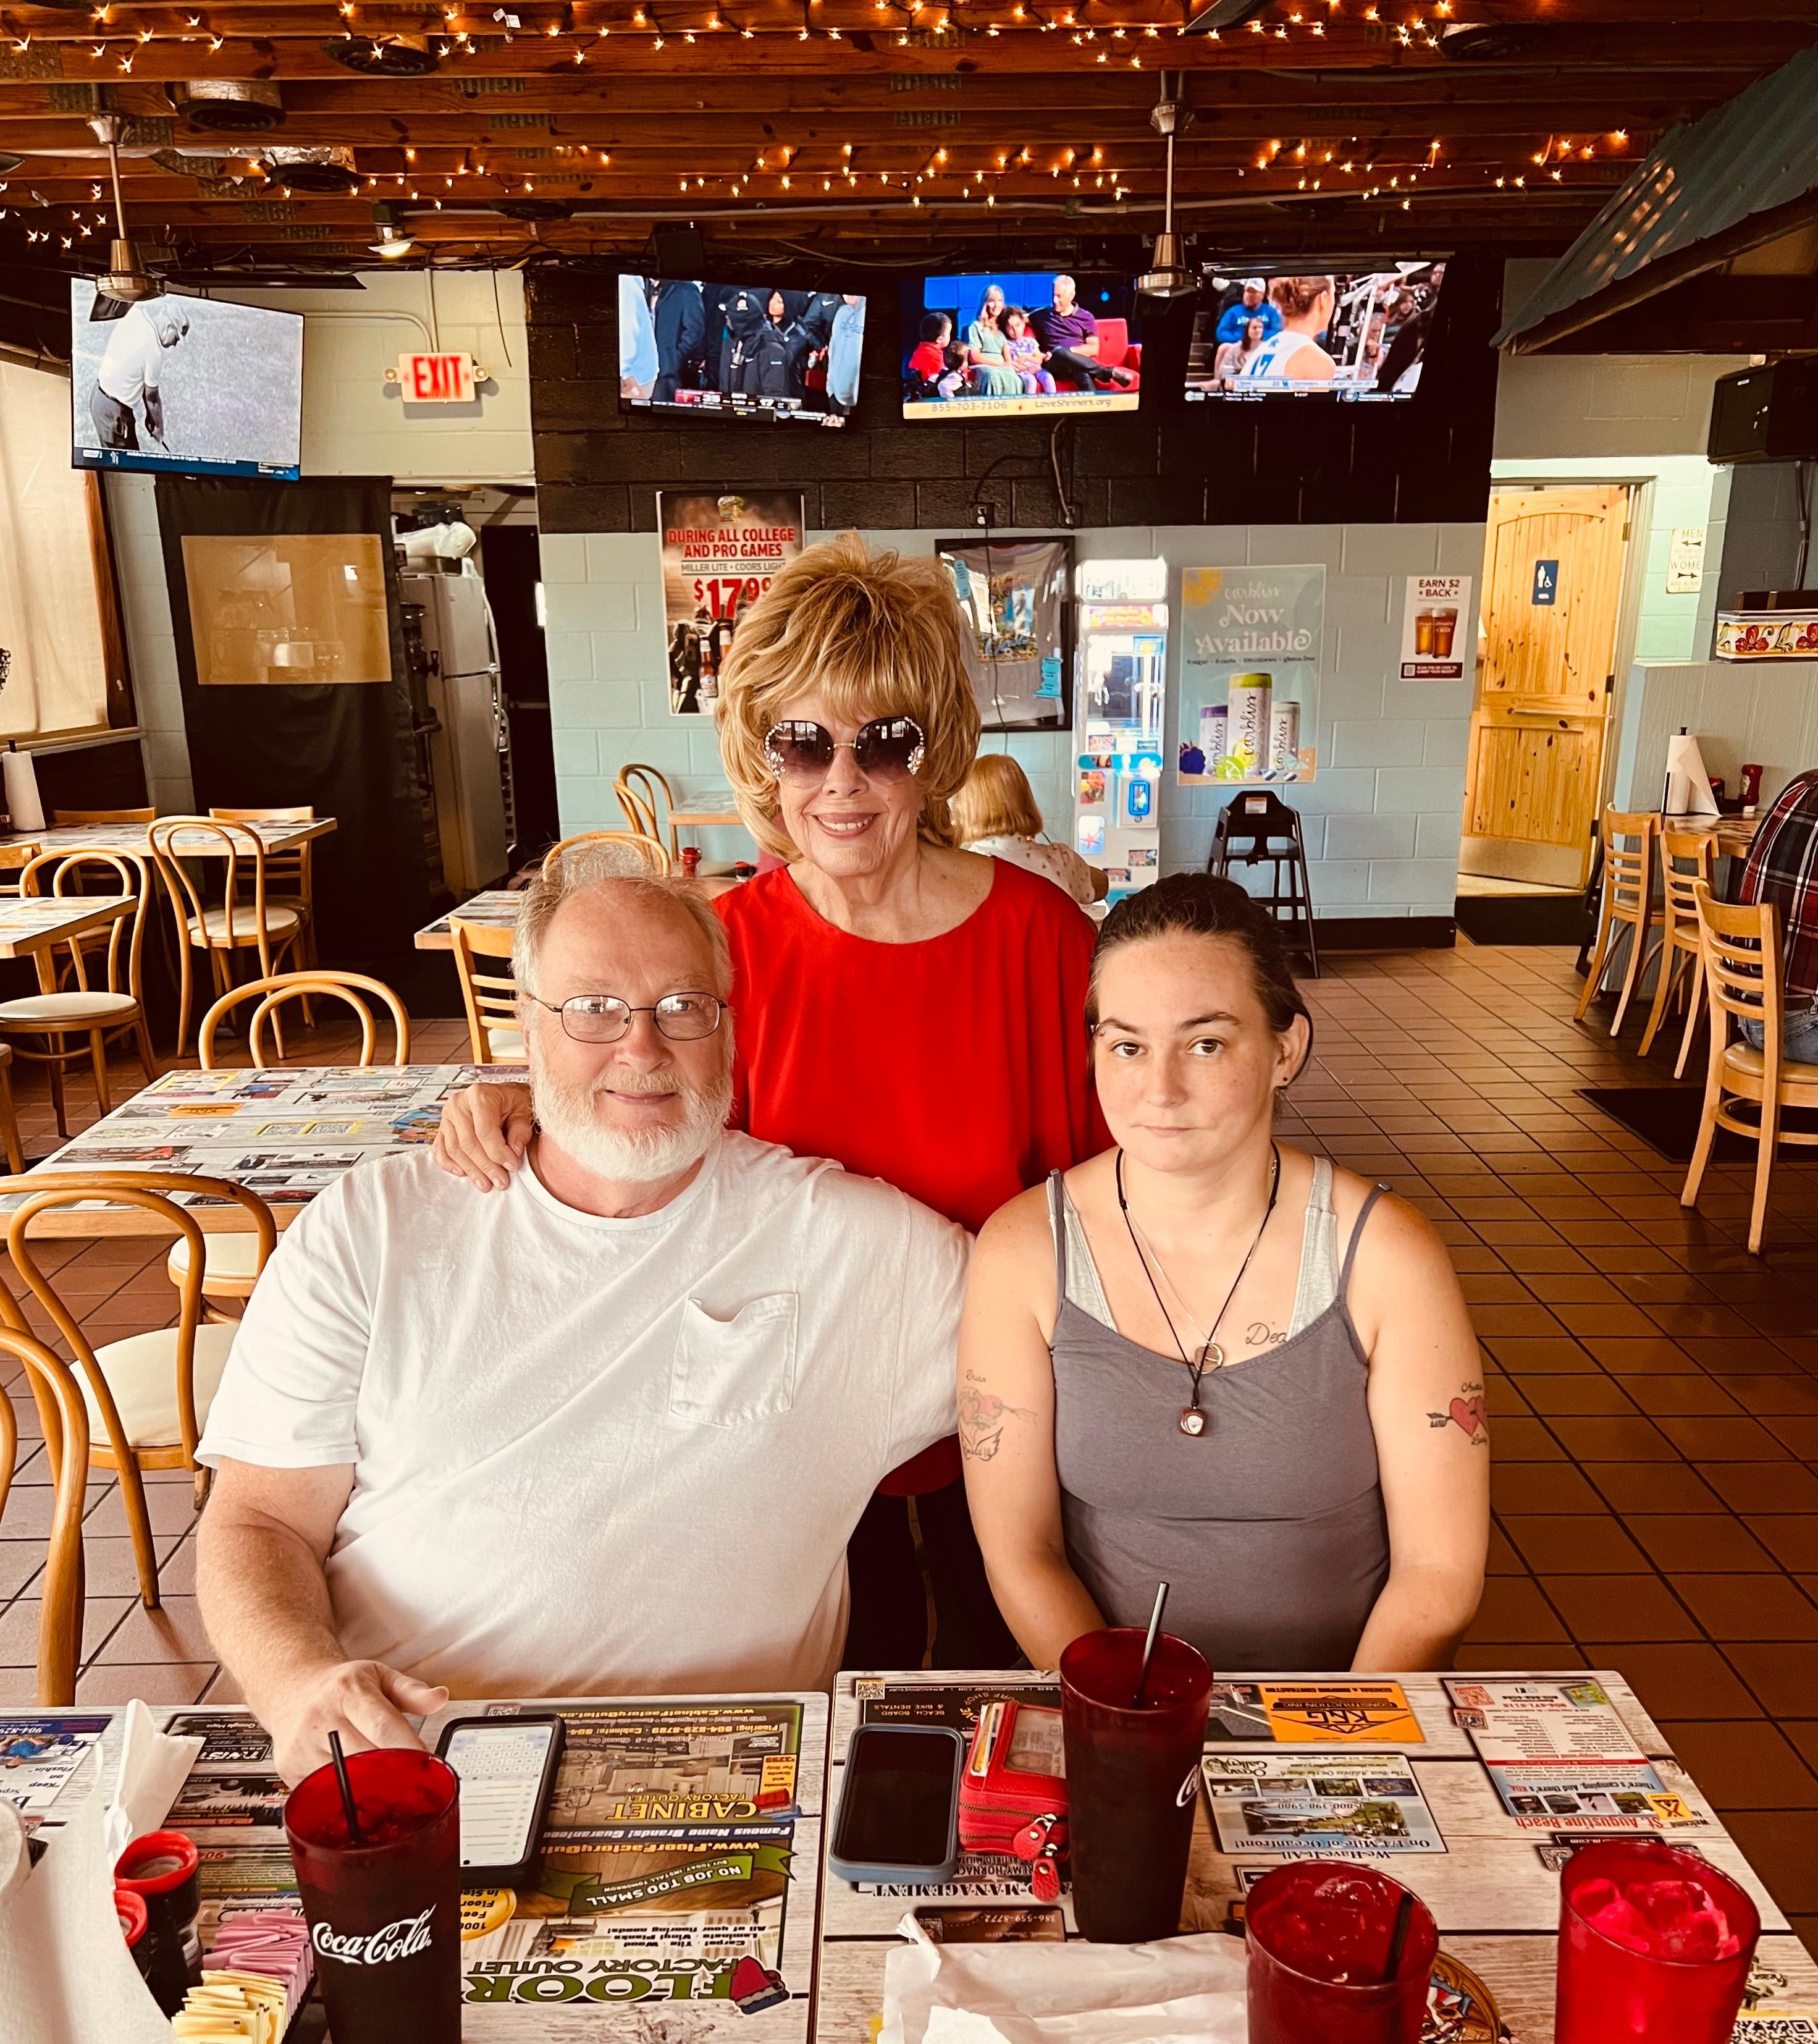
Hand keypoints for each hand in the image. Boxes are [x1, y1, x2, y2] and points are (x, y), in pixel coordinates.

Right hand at [265, 1660, 449, 1786]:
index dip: (407, 1748)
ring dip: (367, 1790)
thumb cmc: (340, 1686)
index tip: (426, 1764)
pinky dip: (343, 1797)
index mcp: (347, 1691)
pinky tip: (356, 1793)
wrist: (292, 1689)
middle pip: (364, 1758)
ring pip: (342, 1780)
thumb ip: (411, 1690)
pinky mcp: (289, 1769)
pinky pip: (322, 1793)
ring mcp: (301, 1745)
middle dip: (392, 1773)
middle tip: (411, 1783)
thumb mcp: (378, 1676)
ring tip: (386, 1791)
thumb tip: (440, 1698)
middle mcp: (321, 1717)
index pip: (382, 1725)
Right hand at [431, 1081, 533, 1190]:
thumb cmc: (513, 1102)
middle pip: (468, 1143)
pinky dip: (449, 1164)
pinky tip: (463, 1173)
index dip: (498, 1153)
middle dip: (486, 1167)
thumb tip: (513, 1153)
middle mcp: (459, 1103)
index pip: (485, 1131)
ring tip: (486, 1184)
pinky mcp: (442, 1127)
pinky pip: (440, 1149)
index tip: (512, 1167)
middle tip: (500, 1182)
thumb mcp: (524, 1112)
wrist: (502, 1095)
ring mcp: (447, 1115)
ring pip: (454, 1149)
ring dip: (471, 1170)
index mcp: (480, 1095)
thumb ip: (520, 1132)